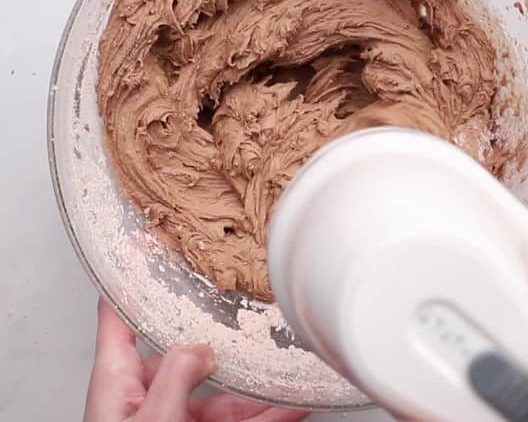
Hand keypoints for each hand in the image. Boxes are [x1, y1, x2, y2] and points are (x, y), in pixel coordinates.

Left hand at [84, 298, 309, 421]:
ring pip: (217, 396)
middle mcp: (141, 403)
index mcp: (115, 387)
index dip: (128, 277)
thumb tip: (199, 347)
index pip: (115, 319)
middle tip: (250, 316)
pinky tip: (294, 409)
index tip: (143, 240)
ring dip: (256, 389)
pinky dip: (267, 417)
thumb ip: (176, 376)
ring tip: (291, 374)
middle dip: (224, 343)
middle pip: (182, 355)